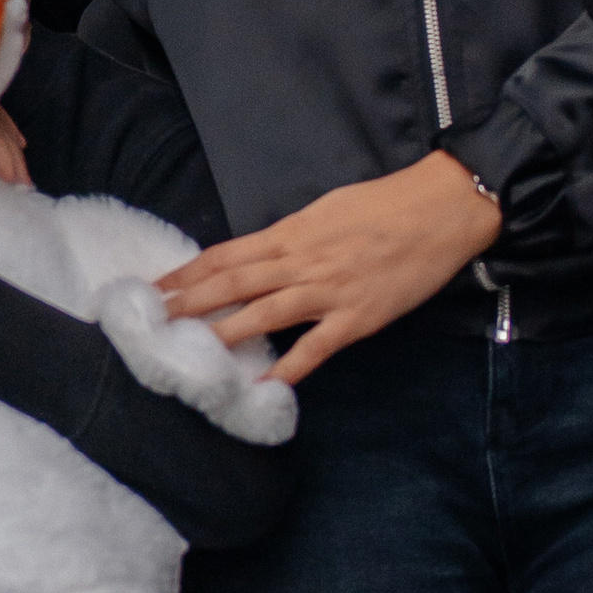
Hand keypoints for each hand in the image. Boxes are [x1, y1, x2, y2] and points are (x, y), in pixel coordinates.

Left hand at [158, 151, 498, 384]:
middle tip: (150, 322)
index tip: (156, 287)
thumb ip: (291, 235)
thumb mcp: (327, 209)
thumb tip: (260, 255)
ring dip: (220, 335)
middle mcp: (301, 262)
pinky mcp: (356, 318)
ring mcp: (328, 292)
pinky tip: (262, 388)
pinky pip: (314, 348)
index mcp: (292, 232)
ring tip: (186, 353)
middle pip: (232, 285)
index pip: (226, 254)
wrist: (441, 209)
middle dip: (187, 305)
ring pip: (262, 316)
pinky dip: (287, 369)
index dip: (187, 273)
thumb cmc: (386, 204)